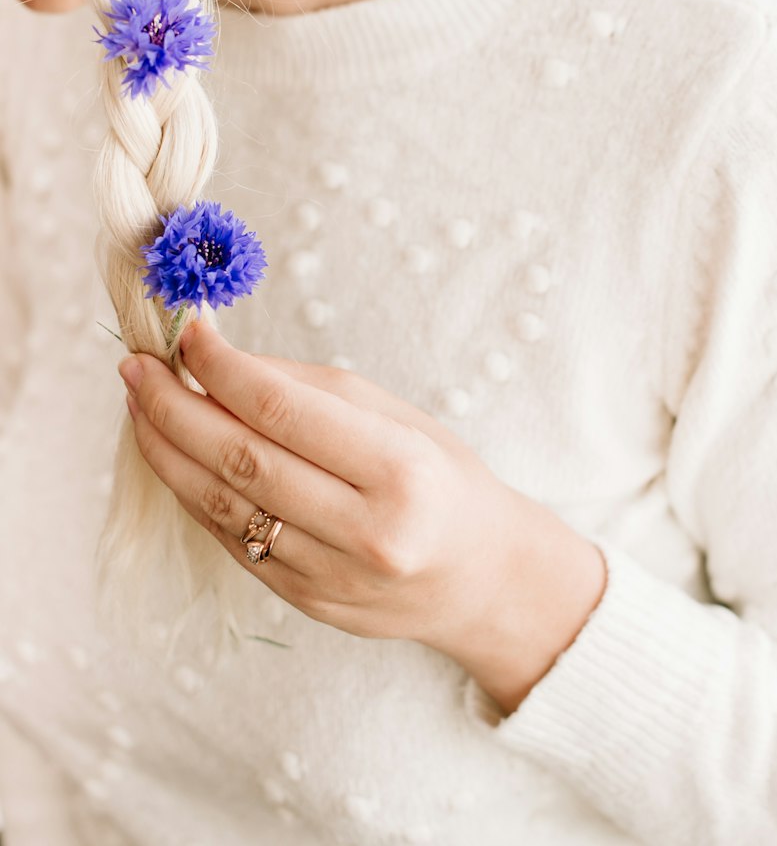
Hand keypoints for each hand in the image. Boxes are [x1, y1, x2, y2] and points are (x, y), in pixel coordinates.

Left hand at [119, 321, 607, 712]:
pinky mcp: (303, 603)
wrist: (481, 577)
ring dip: (168, 451)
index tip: (187, 332)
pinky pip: (231, 540)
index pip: (284, 411)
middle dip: (175, 407)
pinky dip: (194, 493)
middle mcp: (364, 530)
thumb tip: (222, 361)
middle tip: (136, 367)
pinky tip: (174, 455)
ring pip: (222, 507)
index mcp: (399, 470)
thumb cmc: (443, 479)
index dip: (223, 368)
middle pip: (240, 460)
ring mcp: (330, 576)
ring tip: (139, 406)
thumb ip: (311, 391)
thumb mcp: (399, 417)